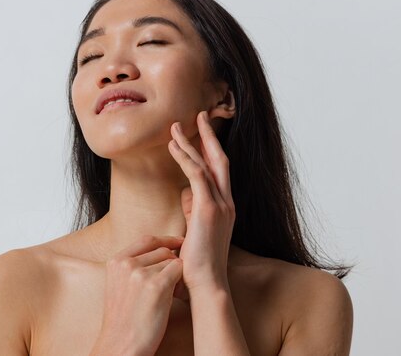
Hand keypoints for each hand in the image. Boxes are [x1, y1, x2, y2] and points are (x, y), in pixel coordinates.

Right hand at [92, 235, 183, 355]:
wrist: (121, 345)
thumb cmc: (125, 319)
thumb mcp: (119, 285)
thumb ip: (132, 265)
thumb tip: (162, 250)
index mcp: (115, 261)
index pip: (146, 239)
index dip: (166, 239)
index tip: (179, 242)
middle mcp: (126, 263)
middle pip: (162, 249)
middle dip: (172, 262)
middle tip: (173, 281)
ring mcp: (140, 273)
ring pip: (172, 260)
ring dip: (176, 275)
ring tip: (167, 294)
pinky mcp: (156, 286)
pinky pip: (179, 271)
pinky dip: (180, 282)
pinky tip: (172, 296)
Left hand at [168, 110, 235, 293]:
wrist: (207, 284)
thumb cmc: (199, 264)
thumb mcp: (196, 229)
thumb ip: (193, 209)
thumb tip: (186, 192)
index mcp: (225, 208)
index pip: (220, 171)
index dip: (211, 150)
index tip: (201, 133)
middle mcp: (227, 203)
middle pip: (220, 160)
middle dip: (208, 136)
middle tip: (198, 115)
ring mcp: (220, 205)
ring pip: (207, 164)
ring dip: (190, 142)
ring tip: (175, 126)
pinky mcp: (208, 209)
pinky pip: (196, 175)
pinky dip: (185, 157)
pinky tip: (174, 146)